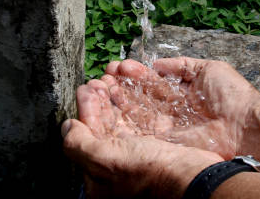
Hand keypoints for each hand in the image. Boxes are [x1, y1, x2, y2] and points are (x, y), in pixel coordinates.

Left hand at [62, 78, 222, 198]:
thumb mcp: (105, 160)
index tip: (86, 88)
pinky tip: (131, 90)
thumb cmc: (150, 173)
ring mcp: (136, 159)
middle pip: (103, 128)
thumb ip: (80, 144)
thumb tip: (66, 127)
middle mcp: (117, 169)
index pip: (86, 137)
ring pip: (121, 122)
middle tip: (98, 80)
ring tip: (112, 79)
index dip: (86, 110)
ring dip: (115, 99)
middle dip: (99, 101)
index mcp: (100, 178)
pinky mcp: (155, 149)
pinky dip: (133, 105)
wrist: (193, 179)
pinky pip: (139, 123)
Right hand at [103, 57, 259, 157]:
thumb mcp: (207, 68)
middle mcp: (172, 109)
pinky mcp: (167, 141)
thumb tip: (158, 64)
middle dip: (123, 84)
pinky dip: (126, 117)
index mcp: (182, 92)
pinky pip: (143, 129)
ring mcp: (169, 126)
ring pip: (138, 111)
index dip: (136, 74)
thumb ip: (181, 65)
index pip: (153, 82)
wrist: (246, 125)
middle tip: (106, 73)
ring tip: (103, 84)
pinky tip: (112, 104)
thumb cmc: (232, 95)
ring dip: (120, 98)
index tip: (120, 65)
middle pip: (141, 96)